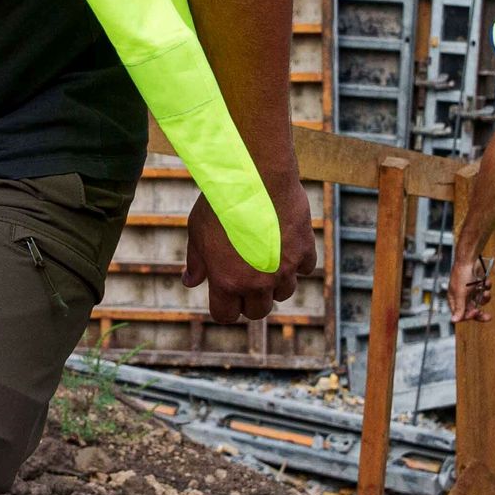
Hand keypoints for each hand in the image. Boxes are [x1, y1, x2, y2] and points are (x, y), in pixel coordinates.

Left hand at [185, 182, 313, 325]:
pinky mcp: (304, 251)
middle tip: (248, 278)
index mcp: (226, 283)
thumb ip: (196, 262)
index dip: (225, 307)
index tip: (226, 295)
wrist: (254, 177)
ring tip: (267, 259)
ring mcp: (283, 270)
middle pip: (258, 311)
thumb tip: (190, 282)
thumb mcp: (198, 232)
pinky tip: (286, 245)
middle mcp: (257, 283)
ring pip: (284, 293)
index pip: (226, 316)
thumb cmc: (220, 203)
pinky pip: (304, 268)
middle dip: (251, 299)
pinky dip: (297, 261)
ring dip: (276, 282)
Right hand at [452, 246, 494, 322]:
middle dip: (480, 312)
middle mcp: (462, 296)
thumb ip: (459, 308)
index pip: (461, 314)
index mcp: (454, 299)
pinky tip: (485, 282)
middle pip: (471, 310)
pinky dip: (486, 287)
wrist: (470, 258)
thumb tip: (454, 320)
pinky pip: (484, 291)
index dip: (469, 316)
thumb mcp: (460, 293)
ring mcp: (470, 290)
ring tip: (485, 292)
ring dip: (484, 297)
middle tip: (488, 317)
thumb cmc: (461, 273)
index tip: (475, 313)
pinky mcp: (478, 284)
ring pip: (479, 301)